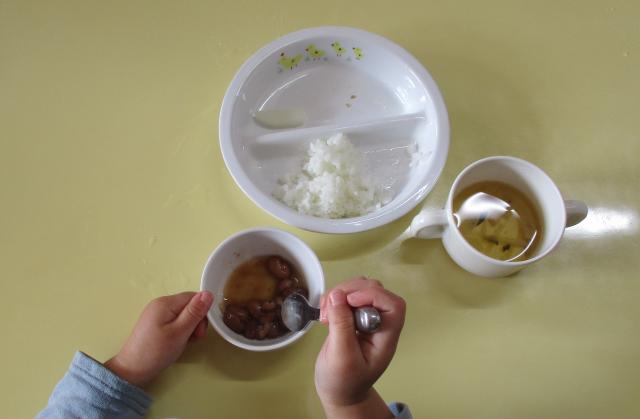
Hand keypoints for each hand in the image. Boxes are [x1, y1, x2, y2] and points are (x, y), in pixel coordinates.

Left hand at [104, 290, 213, 386]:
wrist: (131, 370)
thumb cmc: (156, 352)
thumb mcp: (180, 332)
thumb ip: (195, 312)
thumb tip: (208, 293)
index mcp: (166, 302)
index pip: (194, 297)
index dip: (202, 313)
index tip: (199, 332)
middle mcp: (160, 304)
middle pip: (189, 305)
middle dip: (196, 321)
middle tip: (192, 338)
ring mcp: (156, 313)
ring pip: (183, 314)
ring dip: (189, 327)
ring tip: (183, 342)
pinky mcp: (155, 323)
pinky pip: (174, 321)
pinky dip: (180, 330)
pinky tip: (176, 342)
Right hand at [315, 277, 405, 418]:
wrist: (338, 391)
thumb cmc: (343, 381)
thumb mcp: (341, 357)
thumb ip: (341, 326)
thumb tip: (337, 295)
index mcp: (386, 336)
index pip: (393, 305)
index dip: (373, 296)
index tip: (349, 302)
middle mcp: (379, 323)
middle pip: (375, 290)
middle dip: (350, 292)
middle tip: (330, 309)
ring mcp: (366, 318)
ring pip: (360, 288)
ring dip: (340, 293)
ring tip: (325, 313)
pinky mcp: (352, 315)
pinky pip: (347, 295)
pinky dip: (334, 298)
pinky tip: (324, 314)